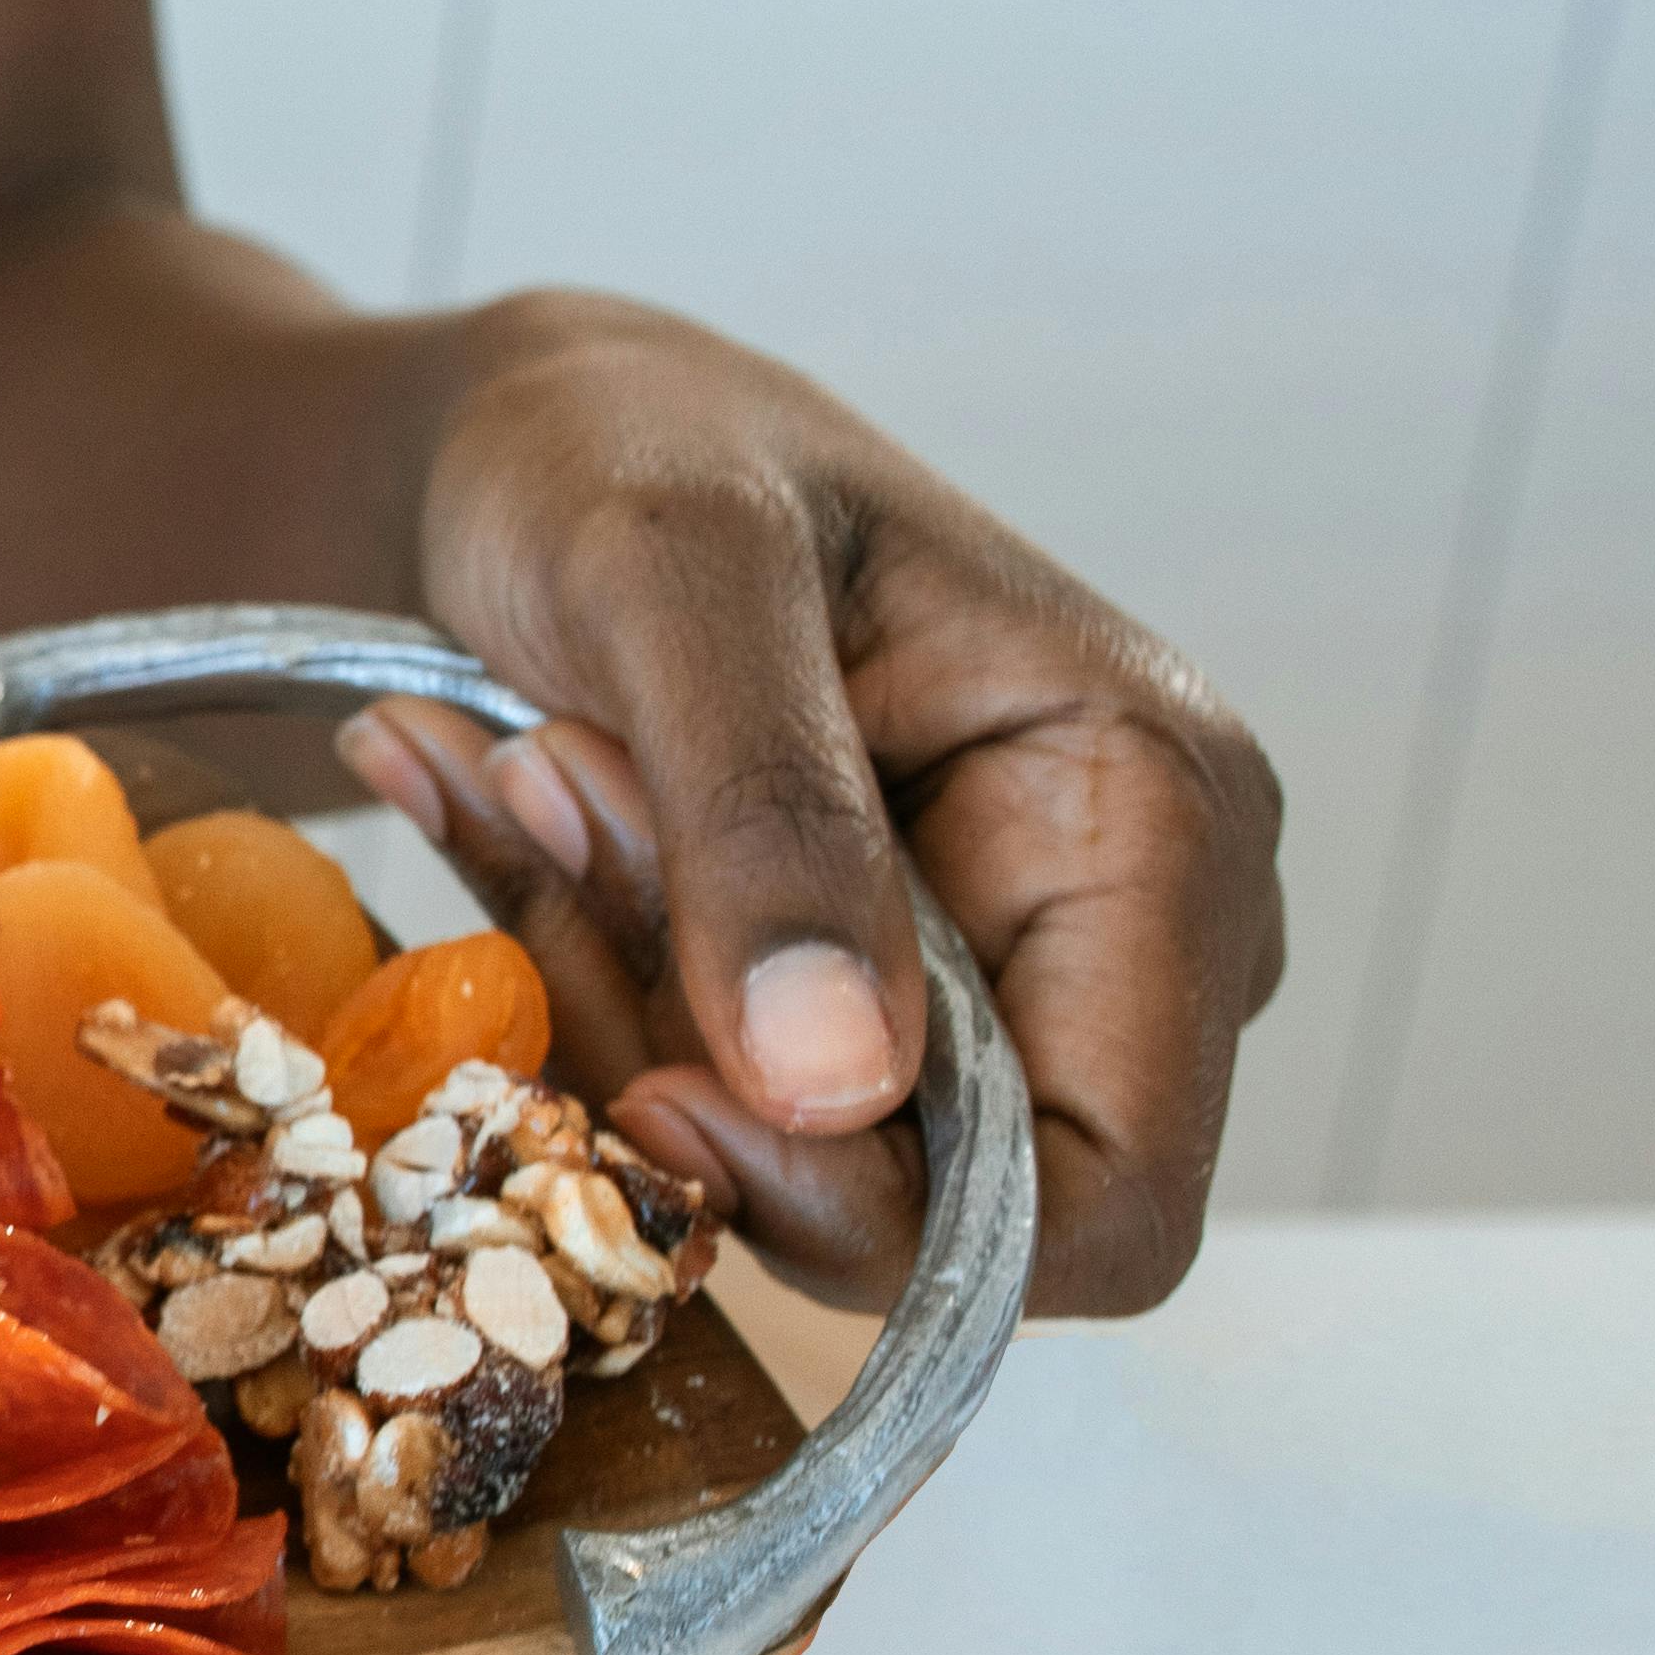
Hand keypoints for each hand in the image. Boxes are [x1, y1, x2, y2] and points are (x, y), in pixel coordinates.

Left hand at [369, 295, 1282, 1315]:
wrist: (528, 446)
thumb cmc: (630, 452)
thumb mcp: (678, 574)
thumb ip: (768, 815)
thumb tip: (838, 1088)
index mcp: (1157, 815)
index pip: (1112, 1197)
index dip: (889, 1208)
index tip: (667, 1089)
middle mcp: (1114, 931)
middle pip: (926, 1204)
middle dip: (699, 1058)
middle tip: (553, 806)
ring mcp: (981, 979)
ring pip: (784, 1160)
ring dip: (608, 997)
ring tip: (522, 766)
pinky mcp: (839, 1004)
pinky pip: (698, 1104)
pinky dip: (574, 991)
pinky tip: (498, 808)